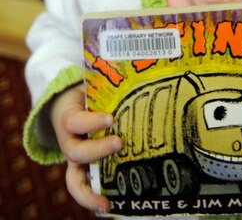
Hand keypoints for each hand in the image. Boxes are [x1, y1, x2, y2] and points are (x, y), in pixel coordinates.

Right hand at [50, 84, 121, 213]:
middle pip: (76, 152)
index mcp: (70, 118)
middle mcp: (70, 141)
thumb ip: (109, 82)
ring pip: (74, 178)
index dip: (91, 123)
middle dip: (97, 151)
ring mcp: (76, 158)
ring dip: (89, 190)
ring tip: (106, 201)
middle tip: (119, 142)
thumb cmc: (87, 93)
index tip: (110, 119)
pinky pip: (83, 186)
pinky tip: (109, 207)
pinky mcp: (83, 167)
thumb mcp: (92, 86)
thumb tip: (138, 69)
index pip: (75, 121)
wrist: (69, 103)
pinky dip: (92, 199)